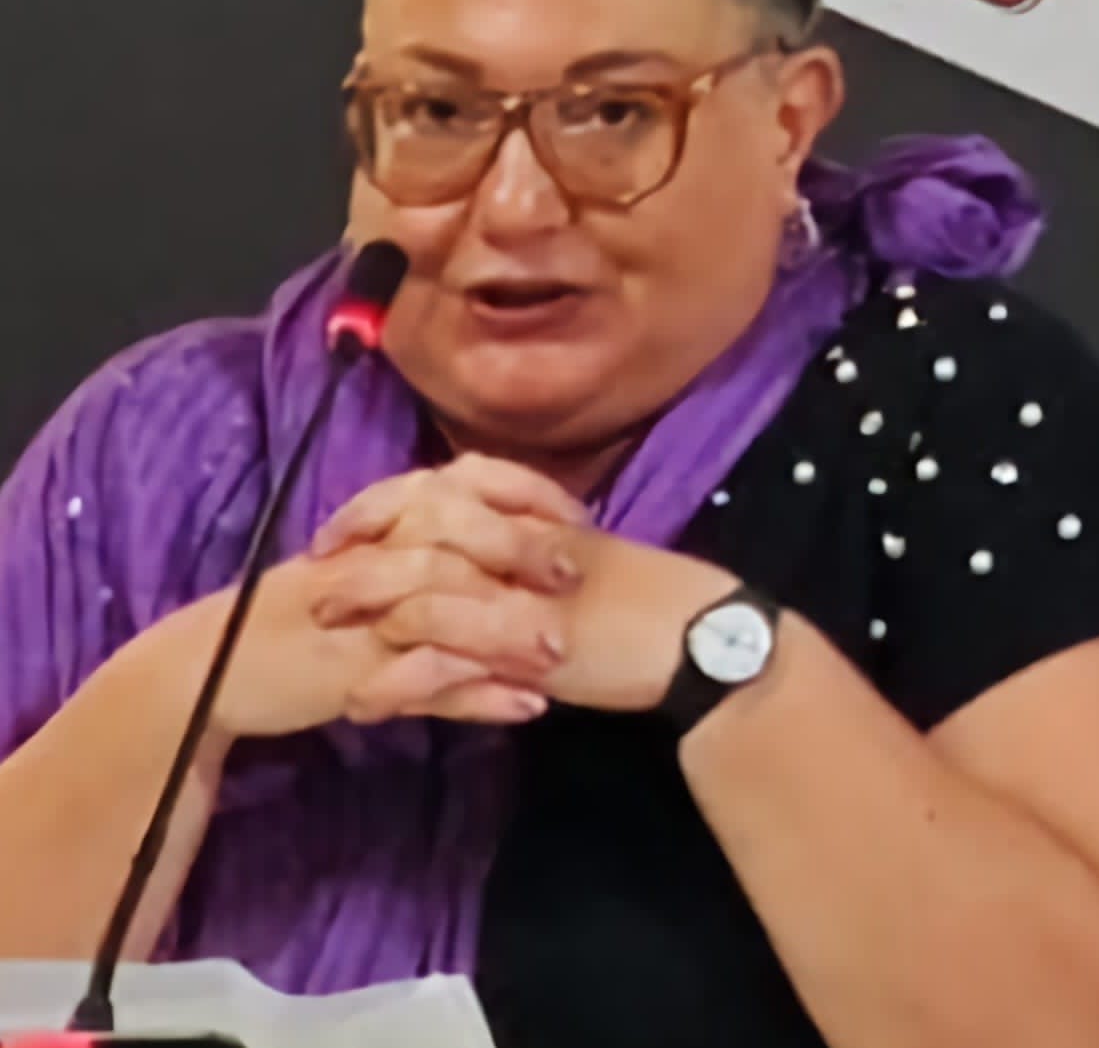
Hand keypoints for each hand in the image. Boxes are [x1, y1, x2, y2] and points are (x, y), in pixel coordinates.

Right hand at [134, 456, 588, 744]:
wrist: (214, 668)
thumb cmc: (300, 618)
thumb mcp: (364, 572)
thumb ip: (426, 551)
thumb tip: (507, 538)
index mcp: (378, 522)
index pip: (458, 482)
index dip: (522, 493)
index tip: (576, 516)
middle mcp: (371, 556)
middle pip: (454, 536)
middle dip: (520, 551)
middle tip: (574, 574)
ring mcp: (360, 616)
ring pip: (444, 609)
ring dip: (508, 631)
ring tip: (560, 654)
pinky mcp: (351, 674)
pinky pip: (425, 683)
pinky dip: (478, 698)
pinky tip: (526, 709)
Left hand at [317, 523, 738, 712]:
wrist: (693, 636)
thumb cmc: (634, 599)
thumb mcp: (567, 561)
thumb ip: (513, 549)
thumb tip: (456, 546)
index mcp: (522, 514)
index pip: (434, 489)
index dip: (375, 505)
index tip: (335, 530)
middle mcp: (516, 541)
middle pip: (418, 528)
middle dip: (358, 556)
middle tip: (312, 578)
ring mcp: (521, 591)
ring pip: (425, 587)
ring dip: (368, 611)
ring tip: (324, 641)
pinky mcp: (529, 645)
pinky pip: (450, 656)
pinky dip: (401, 680)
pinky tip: (368, 703)